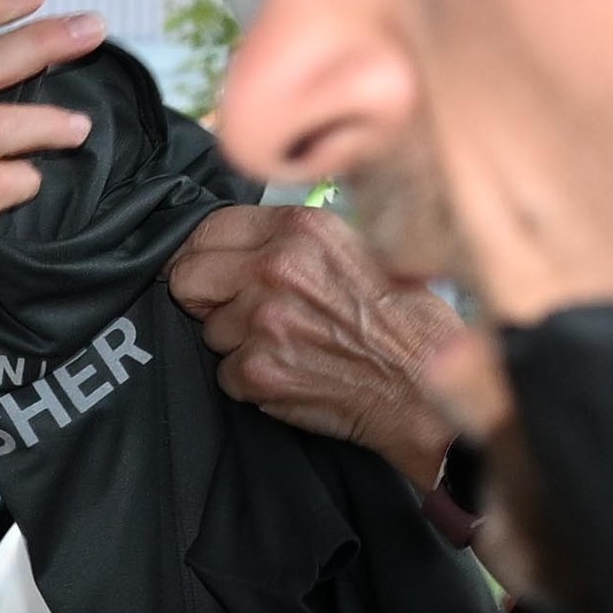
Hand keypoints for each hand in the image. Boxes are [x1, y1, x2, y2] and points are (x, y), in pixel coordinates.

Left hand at [175, 205, 464, 503]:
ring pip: (210, 330)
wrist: (423, 383)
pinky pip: (225, 374)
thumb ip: (293, 239)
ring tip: (290, 343)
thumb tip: (240, 244)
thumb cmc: (402, 318)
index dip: (204, 255)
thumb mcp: (355, 247)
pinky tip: (292, 371)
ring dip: (237, 342)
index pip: (207, 230)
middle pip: (189, 278)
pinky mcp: (259, 370)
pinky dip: (250, 380)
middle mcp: (277, 268)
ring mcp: (264, 321)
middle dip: (206, 298)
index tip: (208, 270)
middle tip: (239, 311)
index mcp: (300, 228)